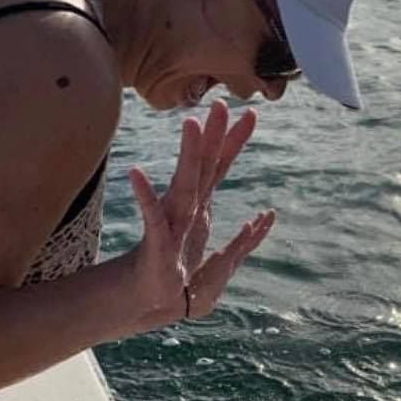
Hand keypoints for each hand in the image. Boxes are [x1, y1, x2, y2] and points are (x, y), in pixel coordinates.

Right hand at [127, 100, 275, 331]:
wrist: (152, 296)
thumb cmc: (182, 269)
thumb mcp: (220, 254)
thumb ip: (243, 237)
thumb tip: (264, 219)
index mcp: (199, 204)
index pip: (219, 166)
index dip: (235, 141)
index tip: (252, 113)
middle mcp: (185, 207)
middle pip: (204, 167)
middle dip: (214, 136)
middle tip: (221, 104)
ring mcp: (171, 222)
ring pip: (184, 184)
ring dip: (189, 155)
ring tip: (191, 125)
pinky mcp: (158, 244)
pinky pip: (153, 219)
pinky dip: (146, 198)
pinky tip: (136, 174)